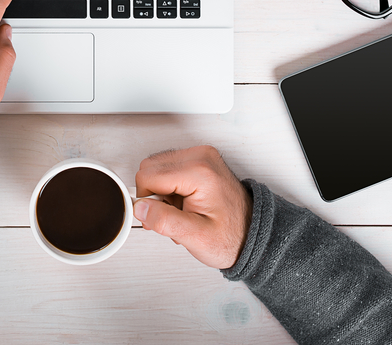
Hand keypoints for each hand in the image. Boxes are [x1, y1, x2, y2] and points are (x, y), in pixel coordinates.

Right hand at [134, 146, 251, 268]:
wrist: (250, 234)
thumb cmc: (230, 236)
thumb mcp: (195, 237)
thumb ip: (164, 221)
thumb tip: (140, 208)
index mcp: (199, 171)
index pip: (147, 176)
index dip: (147, 201)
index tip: (160, 217)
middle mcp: (200, 156)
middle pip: (149, 168)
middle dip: (154, 195)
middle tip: (173, 215)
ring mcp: (201, 155)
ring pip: (156, 167)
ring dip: (161, 192)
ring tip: (181, 210)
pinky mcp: (199, 159)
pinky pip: (168, 167)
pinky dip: (169, 186)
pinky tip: (184, 202)